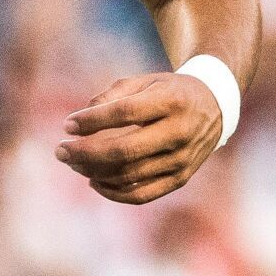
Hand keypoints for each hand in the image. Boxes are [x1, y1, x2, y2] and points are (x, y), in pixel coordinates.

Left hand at [54, 72, 224, 204]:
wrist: (215, 106)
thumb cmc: (169, 91)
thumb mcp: (144, 81)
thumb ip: (111, 96)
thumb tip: (78, 122)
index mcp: (171, 102)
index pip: (125, 113)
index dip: (92, 121)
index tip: (67, 125)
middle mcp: (179, 133)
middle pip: (125, 150)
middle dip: (85, 153)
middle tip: (60, 151)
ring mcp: (182, 160)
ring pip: (130, 175)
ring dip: (94, 172)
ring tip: (72, 162)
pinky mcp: (181, 179)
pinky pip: (142, 194)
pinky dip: (113, 192)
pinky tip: (93, 181)